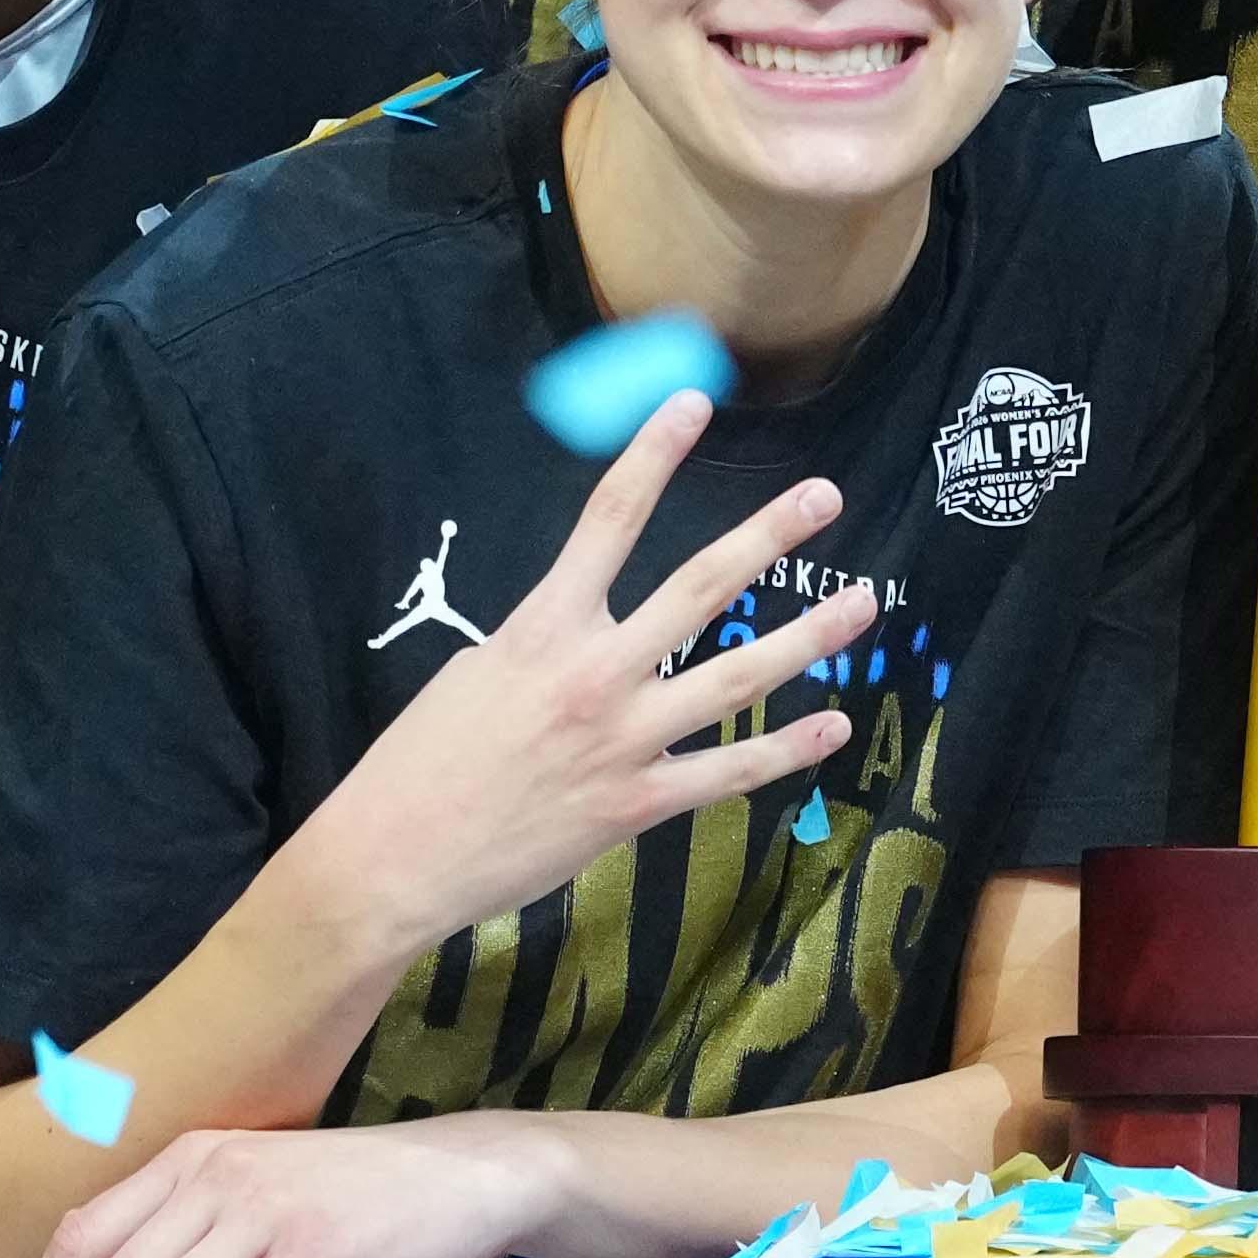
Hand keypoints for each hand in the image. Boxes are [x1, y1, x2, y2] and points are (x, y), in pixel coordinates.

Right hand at [281, 387, 874, 963]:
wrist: (395, 855)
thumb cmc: (422, 761)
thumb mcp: (477, 672)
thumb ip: (544, 642)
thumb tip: (584, 626)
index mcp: (543, 627)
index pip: (606, 518)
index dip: (651, 455)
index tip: (691, 402)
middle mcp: (594, 673)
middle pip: (700, 588)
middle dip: (767, 535)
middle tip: (825, 495)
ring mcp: (623, 740)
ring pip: (736, 678)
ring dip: (807, 637)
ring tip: (862, 602)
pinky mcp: (636, 804)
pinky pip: (727, 772)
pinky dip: (785, 752)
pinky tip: (831, 727)